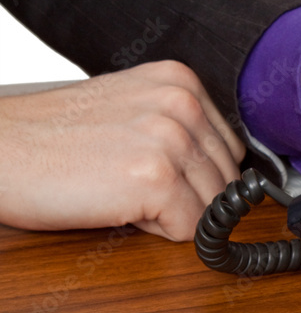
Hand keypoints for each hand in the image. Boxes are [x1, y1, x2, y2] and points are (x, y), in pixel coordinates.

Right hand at [0, 61, 244, 240]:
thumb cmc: (52, 140)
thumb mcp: (131, 110)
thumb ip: (182, 128)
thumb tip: (234, 176)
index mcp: (180, 81)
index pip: (229, 151)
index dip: (193, 173)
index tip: (150, 168)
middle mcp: (181, 103)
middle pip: (227, 181)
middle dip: (186, 195)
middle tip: (127, 181)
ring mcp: (171, 139)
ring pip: (214, 208)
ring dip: (171, 213)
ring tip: (120, 189)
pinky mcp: (158, 179)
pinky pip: (191, 230)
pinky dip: (156, 231)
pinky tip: (117, 205)